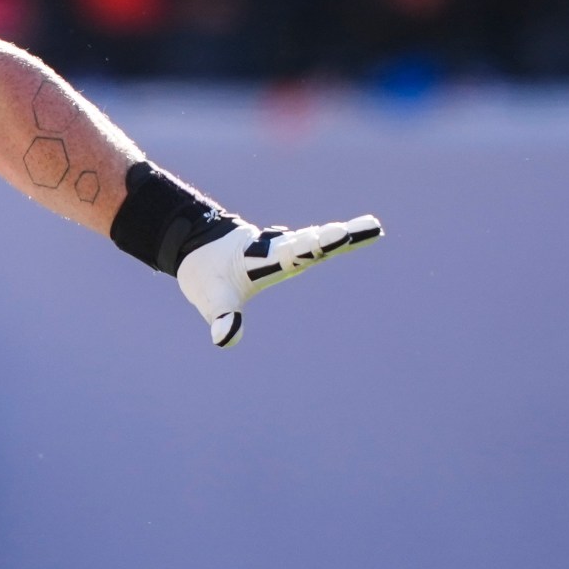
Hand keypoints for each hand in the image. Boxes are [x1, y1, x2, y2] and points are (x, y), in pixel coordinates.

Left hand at [177, 215, 382, 347]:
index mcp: (260, 259)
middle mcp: (277, 249)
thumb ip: (222, 317)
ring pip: (315, 239)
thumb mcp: (211, 300)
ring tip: (371, 228)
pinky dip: (335, 237)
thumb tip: (225, 340)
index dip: (312, 246)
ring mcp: (285, 247)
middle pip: (308, 243)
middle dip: (332, 238)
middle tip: (361, 228)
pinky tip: (363, 230)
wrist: (196, 247)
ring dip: (343, 234)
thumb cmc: (207, 276)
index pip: (290, 254)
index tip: (336, 235)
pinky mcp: (289, 249)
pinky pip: (315, 242)